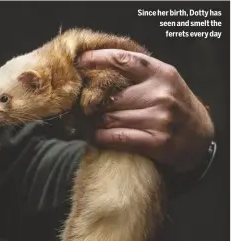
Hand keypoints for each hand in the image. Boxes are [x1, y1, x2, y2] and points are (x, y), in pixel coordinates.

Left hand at [77, 49, 214, 171]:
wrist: (199, 136)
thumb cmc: (174, 105)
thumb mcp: (162, 81)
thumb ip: (136, 74)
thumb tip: (95, 69)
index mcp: (161, 73)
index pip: (124, 60)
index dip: (99, 59)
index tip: (80, 60)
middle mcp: (161, 94)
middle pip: (110, 96)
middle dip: (92, 102)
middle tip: (80, 105)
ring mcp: (160, 118)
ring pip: (110, 118)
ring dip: (94, 121)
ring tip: (87, 122)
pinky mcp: (156, 141)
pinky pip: (116, 137)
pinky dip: (101, 137)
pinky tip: (96, 135)